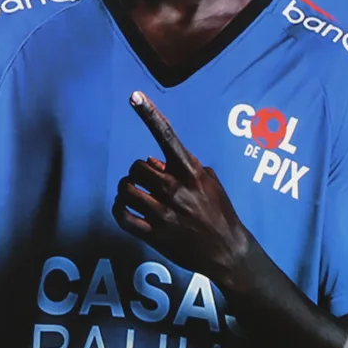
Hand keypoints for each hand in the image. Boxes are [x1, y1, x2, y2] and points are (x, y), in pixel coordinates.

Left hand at [114, 91, 250, 281]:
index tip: (135, 95)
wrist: (229, 253)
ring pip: (126, 189)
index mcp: (191, 173)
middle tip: (147, 183)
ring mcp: (164, 213)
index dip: (150, 115)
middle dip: (138, 173)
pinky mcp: (155, 235)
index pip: (167, 137)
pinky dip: (119, 210)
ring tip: (136, 196)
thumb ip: (182, 167)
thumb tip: (151, 159)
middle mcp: (177, 190)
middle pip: (137, 167)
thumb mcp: (209, 183)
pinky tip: (125, 210)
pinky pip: (122, 216)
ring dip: (127, 190)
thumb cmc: (219, 212)